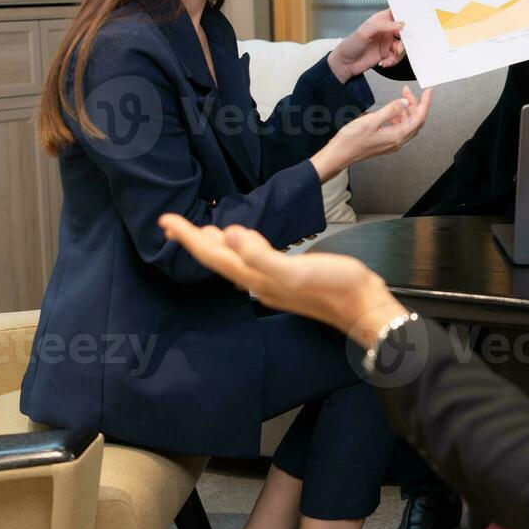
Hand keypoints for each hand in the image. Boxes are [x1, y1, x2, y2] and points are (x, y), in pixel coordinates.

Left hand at [158, 215, 405, 346]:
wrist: (362, 307)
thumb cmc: (336, 287)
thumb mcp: (295, 270)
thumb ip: (260, 254)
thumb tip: (229, 234)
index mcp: (256, 277)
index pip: (212, 255)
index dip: (188, 238)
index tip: (165, 221)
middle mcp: (258, 282)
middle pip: (217, 259)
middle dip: (193, 241)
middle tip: (171, 224)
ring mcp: (271, 282)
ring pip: (232, 262)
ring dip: (212, 246)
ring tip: (198, 233)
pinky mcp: (286, 278)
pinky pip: (249, 262)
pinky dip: (237, 249)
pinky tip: (241, 243)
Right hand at [311, 85, 432, 182]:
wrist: (339, 154)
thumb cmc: (351, 140)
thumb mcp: (371, 121)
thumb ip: (390, 110)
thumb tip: (404, 102)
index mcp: (397, 136)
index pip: (419, 117)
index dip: (424, 103)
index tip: (428, 91)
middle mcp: (397, 142)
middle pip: (415, 121)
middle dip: (414, 104)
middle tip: (407, 90)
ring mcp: (392, 143)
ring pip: (407, 124)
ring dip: (406, 110)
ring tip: (399, 98)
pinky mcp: (386, 143)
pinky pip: (399, 128)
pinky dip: (399, 117)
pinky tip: (391, 111)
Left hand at [328, 9, 406, 81]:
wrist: (344, 64)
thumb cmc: (350, 44)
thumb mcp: (365, 31)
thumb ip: (384, 26)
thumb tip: (400, 23)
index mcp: (380, 20)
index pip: (396, 14)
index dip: (405, 17)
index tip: (408, 25)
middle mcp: (385, 30)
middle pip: (403, 32)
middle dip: (404, 40)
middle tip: (399, 47)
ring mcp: (387, 43)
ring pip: (402, 46)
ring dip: (399, 53)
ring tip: (390, 57)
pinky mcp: (387, 54)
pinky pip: (397, 57)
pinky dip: (393, 61)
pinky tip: (384, 62)